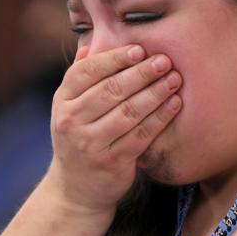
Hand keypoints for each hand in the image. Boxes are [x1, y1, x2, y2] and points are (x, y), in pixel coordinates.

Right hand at [46, 44, 181, 212]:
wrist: (75, 190)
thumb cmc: (79, 140)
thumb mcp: (70, 109)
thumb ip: (80, 78)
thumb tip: (90, 45)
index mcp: (62, 102)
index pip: (86, 72)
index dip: (114, 59)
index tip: (139, 49)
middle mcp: (72, 122)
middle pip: (110, 90)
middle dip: (141, 73)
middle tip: (164, 60)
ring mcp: (91, 144)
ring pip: (128, 112)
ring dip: (154, 93)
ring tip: (174, 79)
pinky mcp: (112, 162)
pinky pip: (141, 135)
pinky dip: (159, 118)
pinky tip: (174, 104)